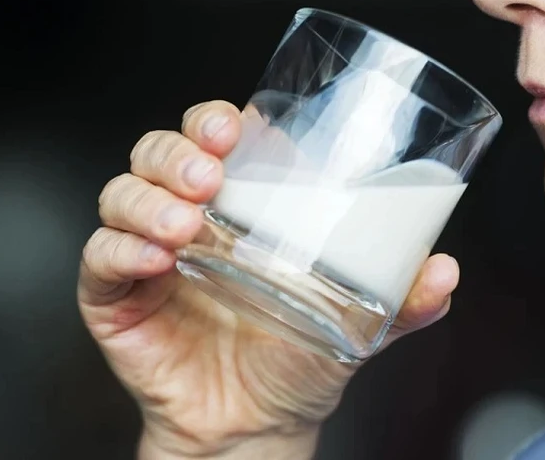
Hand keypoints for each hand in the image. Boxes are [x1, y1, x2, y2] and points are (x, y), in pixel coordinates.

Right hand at [78, 101, 459, 458]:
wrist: (257, 424)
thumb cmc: (297, 358)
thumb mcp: (356, 322)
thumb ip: (402, 300)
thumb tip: (445, 271)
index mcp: (241, 208)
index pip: (214, 140)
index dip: (215, 120)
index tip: (237, 125)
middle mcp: (189, 219)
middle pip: (160, 154)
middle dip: (177, 151)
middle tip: (212, 174)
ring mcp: (148, 254)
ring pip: (122, 193)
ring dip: (148, 197)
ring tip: (186, 223)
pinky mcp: (115, 297)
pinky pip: (99, 258)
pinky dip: (118, 249)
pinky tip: (152, 259)